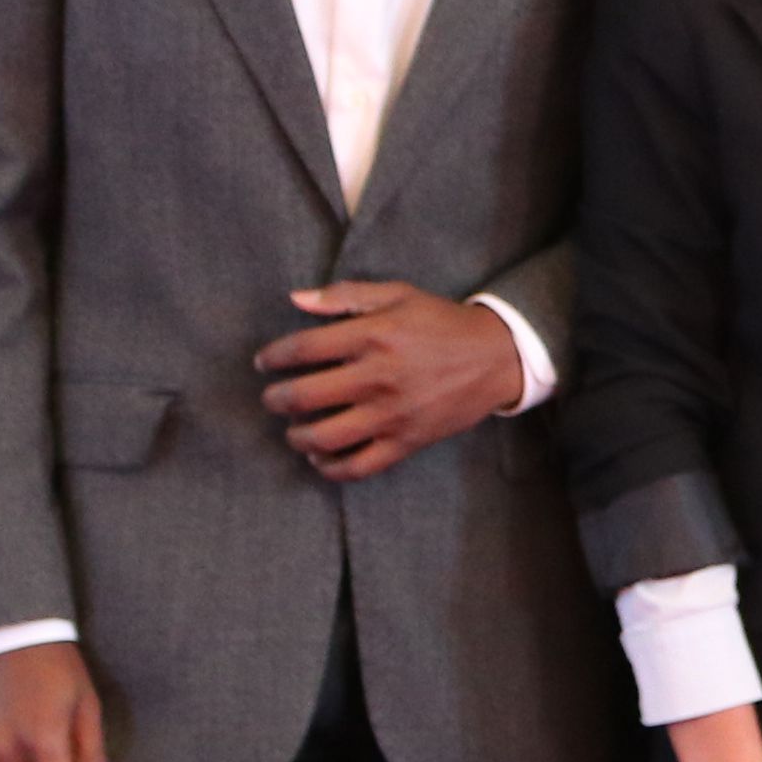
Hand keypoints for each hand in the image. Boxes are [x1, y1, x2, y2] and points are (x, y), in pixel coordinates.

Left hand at [258, 283, 524, 482]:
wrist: (497, 357)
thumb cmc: (442, 322)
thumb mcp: (398, 295)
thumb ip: (345, 295)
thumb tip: (295, 298)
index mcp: (374, 335)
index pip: (304, 349)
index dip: (274, 356)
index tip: (264, 362)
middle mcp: (378, 376)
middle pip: (305, 396)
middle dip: (276, 400)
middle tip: (271, 399)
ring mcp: (392, 414)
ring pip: (324, 437)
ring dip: (296, 436)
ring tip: (293, 430)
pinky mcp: (406, 441)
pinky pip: (358, 466)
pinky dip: (330, 467)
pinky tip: (321, 457)